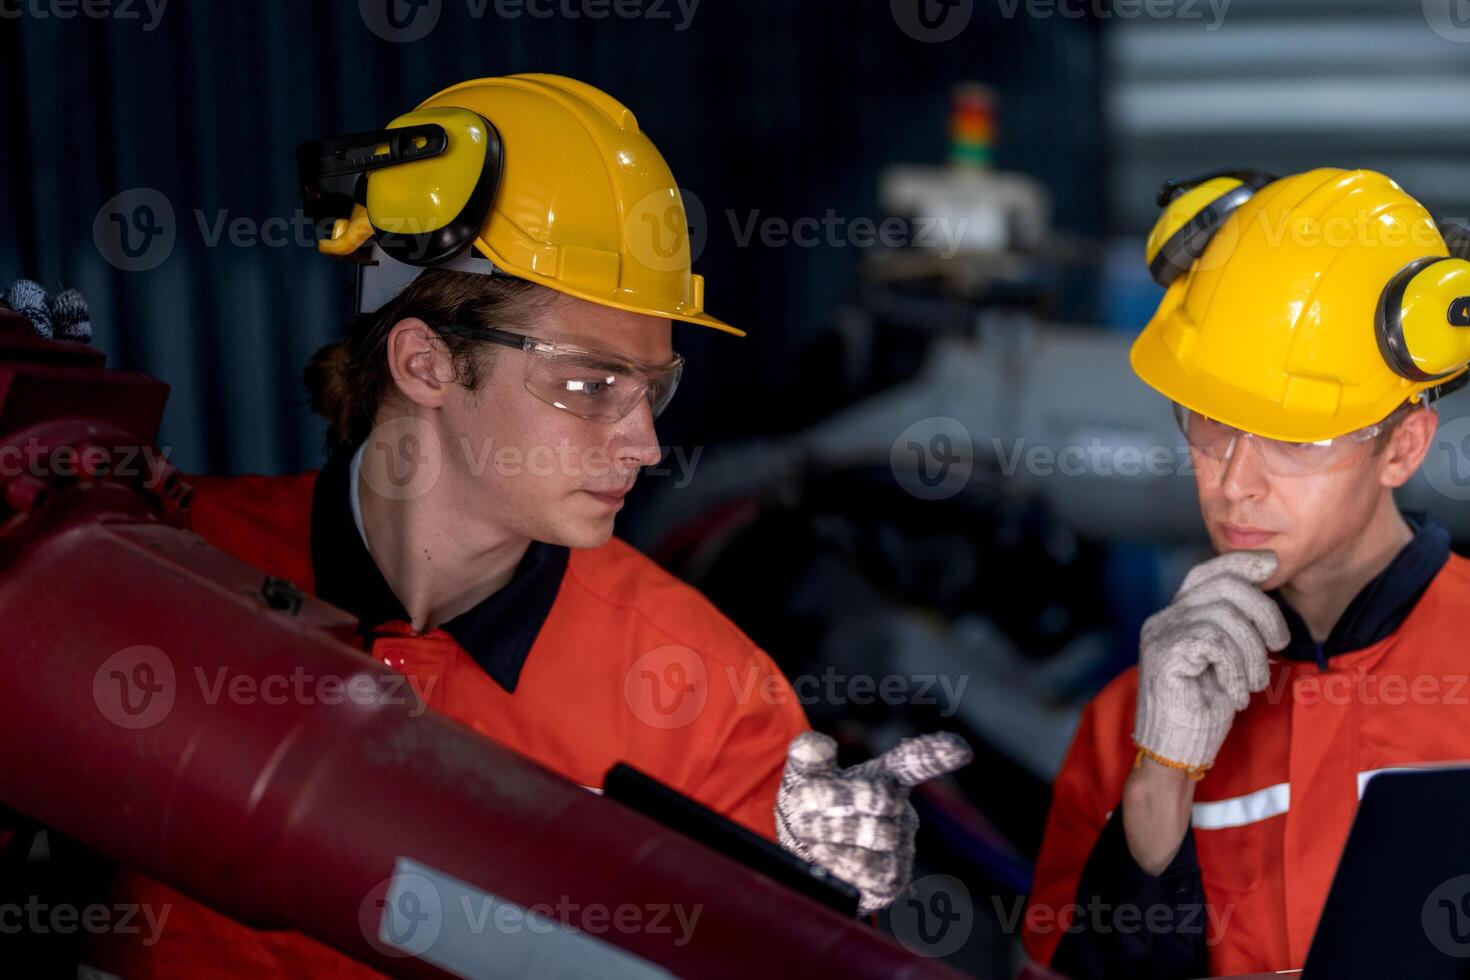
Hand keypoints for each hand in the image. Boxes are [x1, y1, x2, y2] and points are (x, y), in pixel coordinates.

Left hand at [775, 731, 971, 914]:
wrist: (803, 858)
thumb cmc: (811, 808)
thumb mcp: (804, 775)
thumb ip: (809, 754)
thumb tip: (817, 742)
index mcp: (884, 778)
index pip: (915, 762)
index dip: (936, 754)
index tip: (961, 749)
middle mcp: (900, 811)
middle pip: (880, 796)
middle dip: (836, 798)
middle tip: (801, 802)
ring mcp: (901, 847)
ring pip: (877, 834)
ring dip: (832, 832)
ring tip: (808, 832)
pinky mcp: (891, 881)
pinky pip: (870, 870)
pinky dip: (839, 861)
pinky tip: (822, 856)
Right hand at [1134, 550, 1289, 774]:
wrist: (1176, 750)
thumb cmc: (1204, 708)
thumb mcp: (1227, 658)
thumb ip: (1235, 625)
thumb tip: (1263, 585)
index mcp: (1176, 616)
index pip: (1206, 572)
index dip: (1239, 562)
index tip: (1271, 564)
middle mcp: (1163, 619)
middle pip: (1223, 586)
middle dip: (1263, 610)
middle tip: (1280, 642)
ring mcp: (1160, 635)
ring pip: (1224, 616)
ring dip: (1253, 651)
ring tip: (1254, 682)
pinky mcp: (1163, 655)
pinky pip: (1214, 643)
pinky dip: (1236, 670)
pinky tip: (1236, 694)